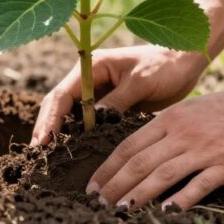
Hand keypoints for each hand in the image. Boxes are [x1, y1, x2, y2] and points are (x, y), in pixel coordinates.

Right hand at [31, 45, 207, 145]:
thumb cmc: (165, 66)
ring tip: (50, 160)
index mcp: (92, 66)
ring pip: (71, 116)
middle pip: (59, 105)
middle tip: (38, 156)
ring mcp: (98, 94)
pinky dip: (79, 138)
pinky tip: (75, 155)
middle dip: (47, 129)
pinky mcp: (109, 106)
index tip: (42, 141)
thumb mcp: (141, 81)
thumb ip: (117, 101)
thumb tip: (94, 122)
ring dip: (60, 135)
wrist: (185, 64)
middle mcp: (89, 80)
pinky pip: (88, 124)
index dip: (50, 119)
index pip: (62, 94)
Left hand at [86, 79, 223, 209]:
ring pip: (162, 174)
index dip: (108, 168)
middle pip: (140, 162)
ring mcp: (204, 148)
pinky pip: (198, 184)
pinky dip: (180, 199)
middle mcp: (182, 132)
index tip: (93, 186)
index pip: (129, 146)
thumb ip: (166, 129)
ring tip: (119, 211)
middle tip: (97, 204)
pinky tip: (165, 212)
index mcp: (170, 118)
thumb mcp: (190, 111)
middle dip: (115, 186)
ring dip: (137, 195)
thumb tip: (139, 152)